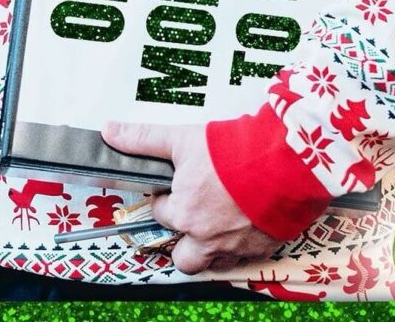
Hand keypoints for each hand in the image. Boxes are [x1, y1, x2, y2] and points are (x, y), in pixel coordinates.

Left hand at [101, 121, 280, 273]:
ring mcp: (236, 246)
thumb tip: (110, 132)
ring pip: (214, 262)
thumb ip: (144, 139)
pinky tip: (243, 221)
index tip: (174, 188)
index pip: (163, 214)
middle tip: (191, 215)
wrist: (284, 162)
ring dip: (210, 248)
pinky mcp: (263, 246)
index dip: (167, 199)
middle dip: (183, 240)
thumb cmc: (235, 152)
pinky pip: (245, 257)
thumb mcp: (182, 138)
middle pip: (184, 257)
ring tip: (215, 222)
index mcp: (185, 213)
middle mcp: (207, 237)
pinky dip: (241, 244)